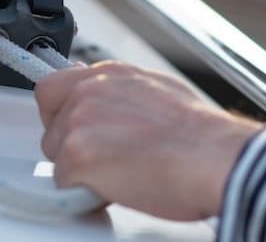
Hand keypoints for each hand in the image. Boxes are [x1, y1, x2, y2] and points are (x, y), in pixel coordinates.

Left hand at [34, 61, 262, 220]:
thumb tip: (110, 97)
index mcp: (110, 73)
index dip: (62, 113)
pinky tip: (117, 187)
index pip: (54, 87)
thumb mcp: (159, 90)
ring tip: (121, 172)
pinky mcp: (78, 157)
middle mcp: (89, 90)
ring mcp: (80, 122)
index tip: (76, 128)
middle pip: (52, 125)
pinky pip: (63, 183)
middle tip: (108, 158)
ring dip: (80, 170)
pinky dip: (84, 192)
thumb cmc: (199, 133)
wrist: (213, 156)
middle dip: (72, 145)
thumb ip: (122, 91)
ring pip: (56, 155)